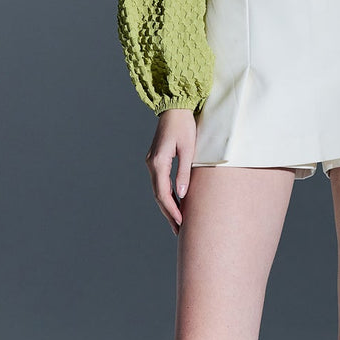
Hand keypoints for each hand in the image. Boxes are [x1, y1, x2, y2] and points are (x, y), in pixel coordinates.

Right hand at [146, 108, 196, 232]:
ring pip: (158, 191)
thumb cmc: (184, 126)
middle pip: (158, 195)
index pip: (163, 193)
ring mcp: (152, 163)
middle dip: (169, 213)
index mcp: (158, 162)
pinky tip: (176, 204)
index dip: (172, 210)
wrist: (174, 108)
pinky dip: (167, 196)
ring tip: (178, 222)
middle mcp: (151, 164)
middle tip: (179, 230)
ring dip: (167, 206)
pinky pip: (160, 183)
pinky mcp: (156, 161)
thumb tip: (182, 195)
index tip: (181, 223)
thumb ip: (184, 173)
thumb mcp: (188, 150)